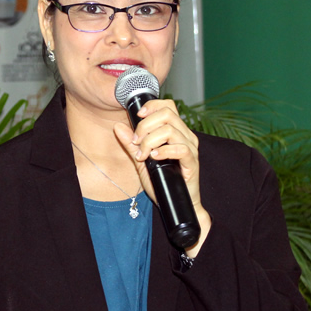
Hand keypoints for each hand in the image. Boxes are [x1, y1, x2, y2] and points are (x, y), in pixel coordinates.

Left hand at [113, 99, 211, 256]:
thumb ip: (131, 145)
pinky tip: (154, 158)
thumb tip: (118, 127)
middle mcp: (185, 136)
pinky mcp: (192, 162)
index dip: (152, 107)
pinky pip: (181, 148)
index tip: (137, 117)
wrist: (176, 204)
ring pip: (171, 130)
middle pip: (167, 114)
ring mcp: (190, 148)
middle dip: (145, 126)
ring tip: (143, 154)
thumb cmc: (162, 182)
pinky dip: (164, 151)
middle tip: (136, 143)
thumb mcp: (141, 162)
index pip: (167, 106)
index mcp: (175, 131)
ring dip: (151, 141)